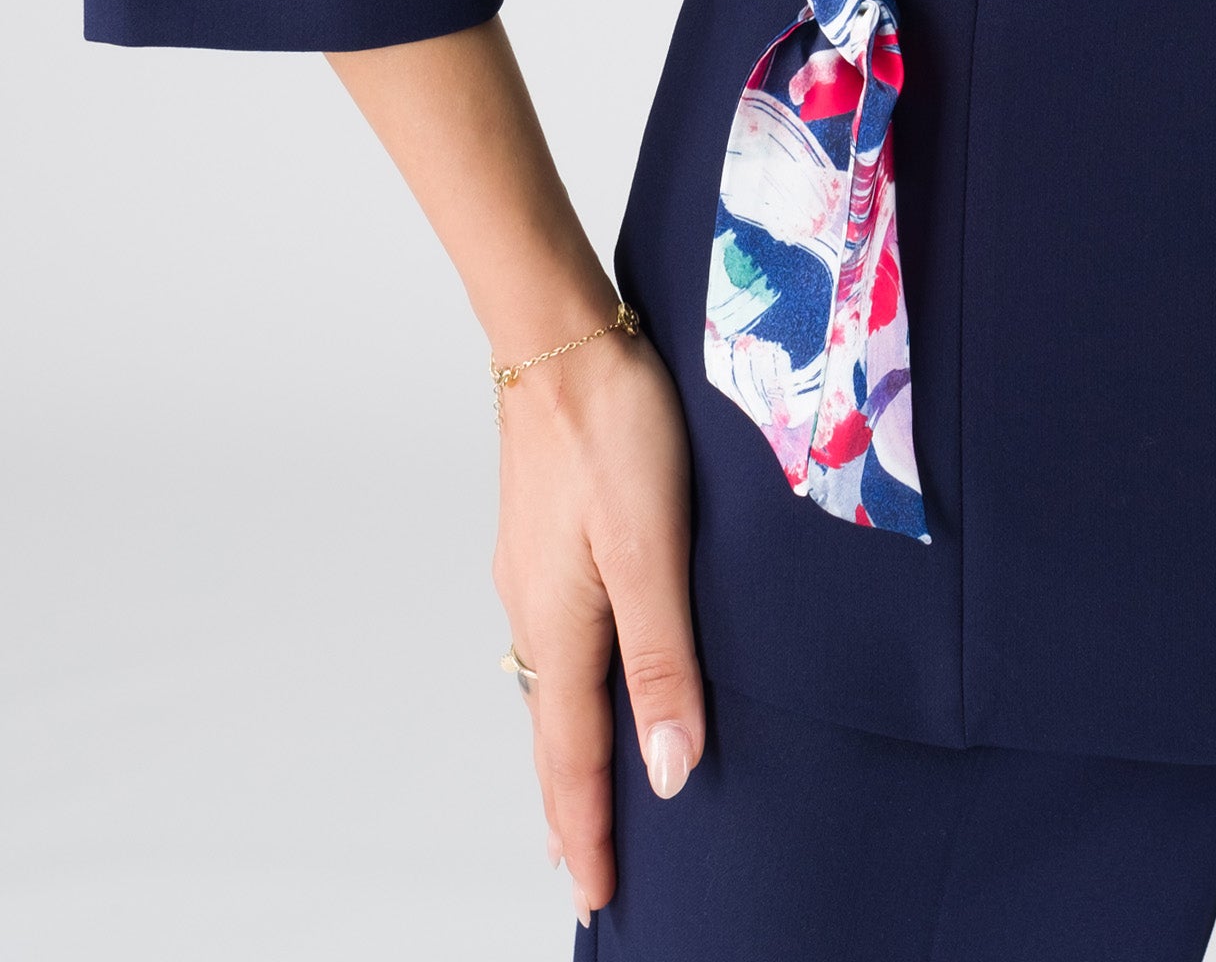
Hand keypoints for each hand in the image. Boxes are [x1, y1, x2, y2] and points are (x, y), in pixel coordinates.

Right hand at [493, 317, 703, 923]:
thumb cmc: (613, 428)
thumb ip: (664, 660)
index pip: (575, 758)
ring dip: (567, 750)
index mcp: (561, 626)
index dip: (590, 831)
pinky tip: (585, 680)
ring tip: (584, 798)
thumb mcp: (653, 549)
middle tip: (587, 873)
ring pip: (551, 685)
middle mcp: (534, 609)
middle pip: (553, 733)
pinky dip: (569, 689)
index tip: (599, 896)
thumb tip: (670, 771)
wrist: (561, 333)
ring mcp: (531, 571)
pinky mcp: (543, 534)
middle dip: (570, 808)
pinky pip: (554, 640)